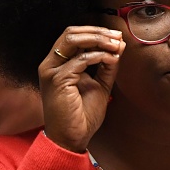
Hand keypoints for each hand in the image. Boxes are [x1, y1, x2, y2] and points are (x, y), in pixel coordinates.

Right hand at [38, 26, 125, 151]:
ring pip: (73, 40)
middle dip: (98, 32)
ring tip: (116, 45)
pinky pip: (80, 60)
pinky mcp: (57, 80)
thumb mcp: (100, 84)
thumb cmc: (82, 115)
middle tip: (117, 36)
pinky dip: (98, 56)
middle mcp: (51, 64)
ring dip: (99, 40)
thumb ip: (107, 65)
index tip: (116, 36)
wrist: (72, 138)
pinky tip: (111, 59)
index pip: (74, 36)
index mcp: (58, 63)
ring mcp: (51, 71)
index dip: (96, 32)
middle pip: (71, 33)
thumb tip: (119, 45)